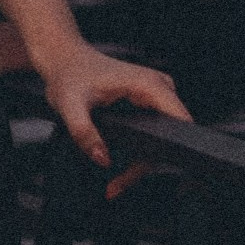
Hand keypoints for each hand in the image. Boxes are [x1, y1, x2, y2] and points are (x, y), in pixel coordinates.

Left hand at [36, 47, 188, 184]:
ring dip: (142, 164)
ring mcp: (155, 94)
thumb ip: (84, 132)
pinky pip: (155, 133)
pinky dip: (140, 153)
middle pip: (171, 136)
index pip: (179, 121)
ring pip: (163, 139)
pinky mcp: (149, 102)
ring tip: (117, 181)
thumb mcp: (69, 104)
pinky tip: (122, 167)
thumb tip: (103, 158)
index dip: (167, 151)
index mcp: (148, 84)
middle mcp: (158, 87)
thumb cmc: (69, 74)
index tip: (143, 170)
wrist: (64, 60)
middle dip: (146, 165)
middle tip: (118, 184)